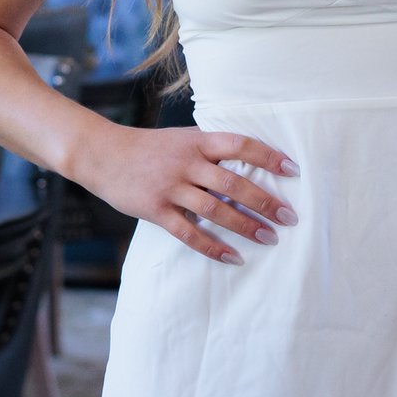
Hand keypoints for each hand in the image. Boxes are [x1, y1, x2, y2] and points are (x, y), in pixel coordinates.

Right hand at [71, 124, 298, 264]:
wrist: (103, 154)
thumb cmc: (149, 148)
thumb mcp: (181, 139)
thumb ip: (210, 150)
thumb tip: (249, 164)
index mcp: (197, 141)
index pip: (240, 145)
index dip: (268, 157)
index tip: (293, 171)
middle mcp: (187, 163)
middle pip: (233, 182)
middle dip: (264, 201)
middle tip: (289, 216)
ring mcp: (171, 187)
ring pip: (215, 209)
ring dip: (245, 225)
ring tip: (269, 237)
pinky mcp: (156, 210)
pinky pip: (189, 233)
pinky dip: (213, 247)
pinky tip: (233, 257)